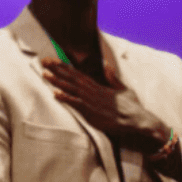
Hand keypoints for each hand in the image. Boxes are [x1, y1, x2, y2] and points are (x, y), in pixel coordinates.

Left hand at [42, 58, 165, 152]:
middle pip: (72, 78)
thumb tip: (107, 66)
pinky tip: (55, 94)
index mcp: (98, 86)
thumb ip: (113, 78)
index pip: (78, 74)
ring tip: (45, 74)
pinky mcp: (92, 113)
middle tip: (43, 61)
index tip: (53, 60)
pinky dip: (66, 98)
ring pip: (71, 88)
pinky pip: (77, 104)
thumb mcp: (123, 89)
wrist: (138, 120)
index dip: (64, 67)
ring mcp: (92, 101)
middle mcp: (93, 91)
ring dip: (57, 81)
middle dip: (57, 69)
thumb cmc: (132, 107)